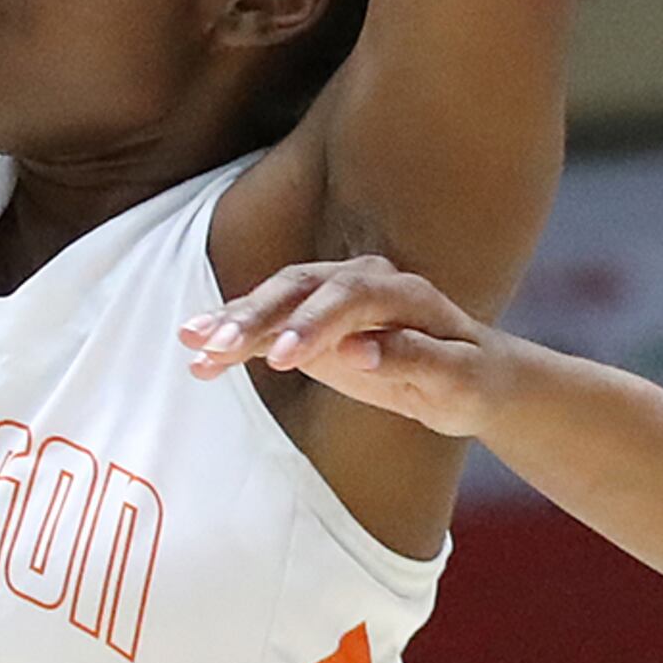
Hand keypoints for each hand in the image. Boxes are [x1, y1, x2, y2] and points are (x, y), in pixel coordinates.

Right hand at [179, 258, 505, 437]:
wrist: (471, 377)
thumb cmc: (471, 377)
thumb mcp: (458, 379)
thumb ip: (412, 359)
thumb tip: (360, 352)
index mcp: (400, 291)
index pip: (348, 296)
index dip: (313, 322)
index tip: (282, 358)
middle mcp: (360, 282)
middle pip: (300, 289)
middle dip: (256, 315)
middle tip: (218, 345)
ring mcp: (331, 300)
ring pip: (274, 302)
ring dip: (232, 322)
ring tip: (190, 342)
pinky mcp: (312, 325)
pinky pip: (267, 330)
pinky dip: (234, 343)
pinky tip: (198, 359)